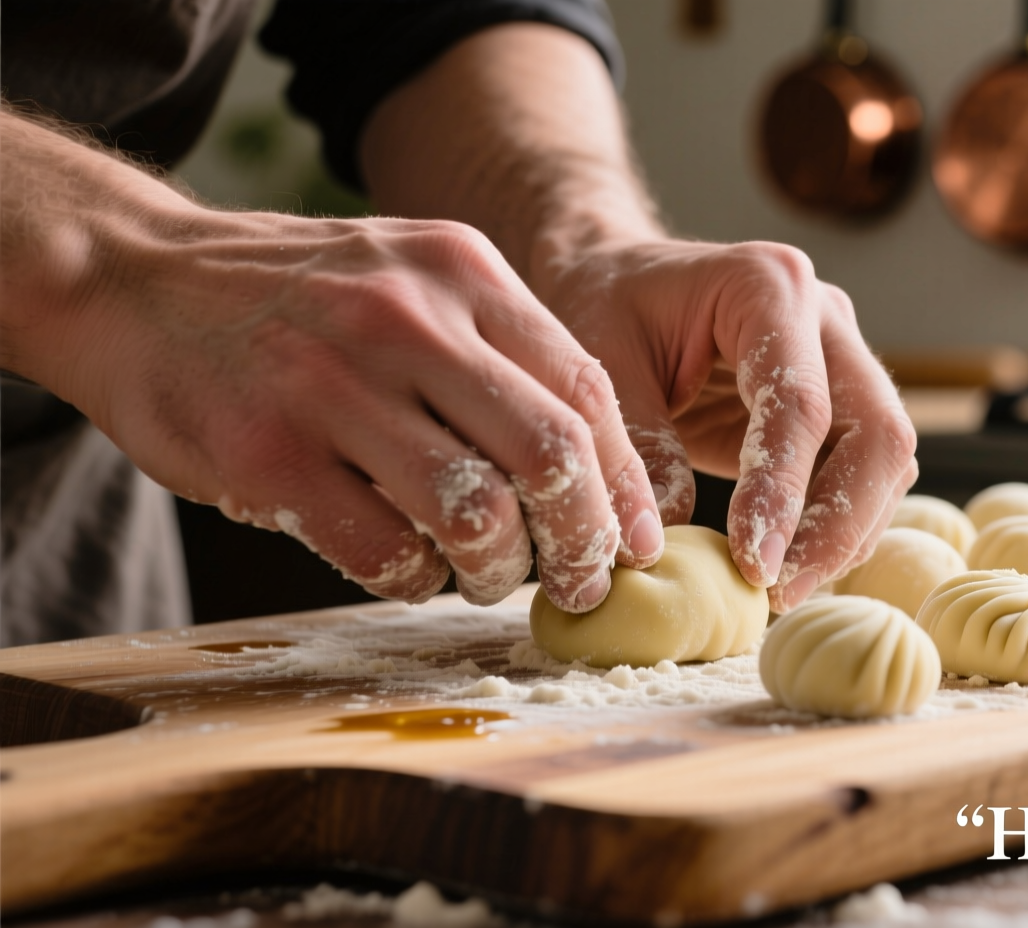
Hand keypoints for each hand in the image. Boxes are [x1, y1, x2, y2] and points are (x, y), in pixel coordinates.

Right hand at [13, 187, 660, 610]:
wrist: (134, 279)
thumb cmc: (299, 299)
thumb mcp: (413, 278)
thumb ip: (501, 351)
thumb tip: (601, 471)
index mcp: (462, 272)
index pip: (586, 390)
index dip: (625, 483)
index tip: (638, 543)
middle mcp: (407, 320)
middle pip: (549, 455)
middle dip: (584, 541)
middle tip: (582, 582)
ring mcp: (332, 385)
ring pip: (475, 514)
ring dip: (498, 570)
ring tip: (487, 576)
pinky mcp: (266, 455)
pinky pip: (384, 553)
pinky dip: (416, 581)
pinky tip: (411, 570)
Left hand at [529, 238, 918, 612]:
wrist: (619, 278)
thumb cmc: (603, 307)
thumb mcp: (598, 366)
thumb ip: (634, 445)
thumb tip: (662, 539)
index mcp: (768, 285)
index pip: (800, 404)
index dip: (784, 492)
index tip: (753, 564)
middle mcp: (826, 319)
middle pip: (879, 433)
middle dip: (840, 525)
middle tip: (781, 591)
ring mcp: (844, 361)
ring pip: (886, 463)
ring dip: (845, 536)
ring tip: (780, 590)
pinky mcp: (839, 406)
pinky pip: (863, 476)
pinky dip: (836, 528)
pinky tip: (790, 566)